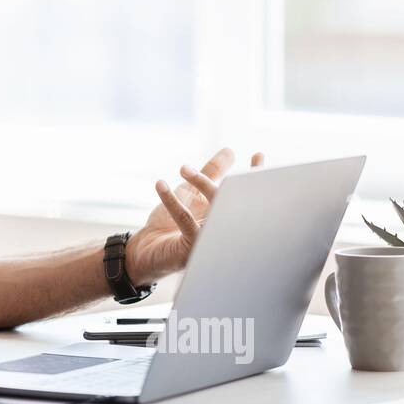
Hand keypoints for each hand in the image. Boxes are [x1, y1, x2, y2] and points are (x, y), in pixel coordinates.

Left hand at [124, 148, 265, 285]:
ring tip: (183, 169)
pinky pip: (186, 220)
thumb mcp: (191, 194)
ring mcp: (211, 243)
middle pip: (234, 203)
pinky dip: (172, 201)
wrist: (145, 252)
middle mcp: (224, 233)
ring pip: (215, 210)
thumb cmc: (169, 226)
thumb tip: (230, 151)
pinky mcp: (193, 250)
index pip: (246, 197)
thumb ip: (212, 173)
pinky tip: (161, 184)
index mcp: (226, 219)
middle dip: (228, 182)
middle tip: (196, 166)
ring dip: (201, 184)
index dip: (255, 177)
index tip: (258, 156)